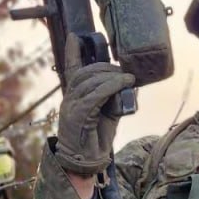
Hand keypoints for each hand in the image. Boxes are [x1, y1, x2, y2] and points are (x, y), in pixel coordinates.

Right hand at [54, 33, 134, 176]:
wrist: (86, 162)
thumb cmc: (96, 138)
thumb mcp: (107, 112)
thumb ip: (113, 96)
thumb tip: (129, 82)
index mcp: (74, 96)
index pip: (71, 69)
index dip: (73, 52)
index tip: (76, 37)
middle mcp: (69, 98)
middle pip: (85, 72)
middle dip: (106, 67)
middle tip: (124, 72)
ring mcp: (71, 106)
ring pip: (90, 81)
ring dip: (111, 77)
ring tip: (127, 79)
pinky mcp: (78, 116)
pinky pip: (95, 95)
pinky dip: (110, 87)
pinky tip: (123, 84)